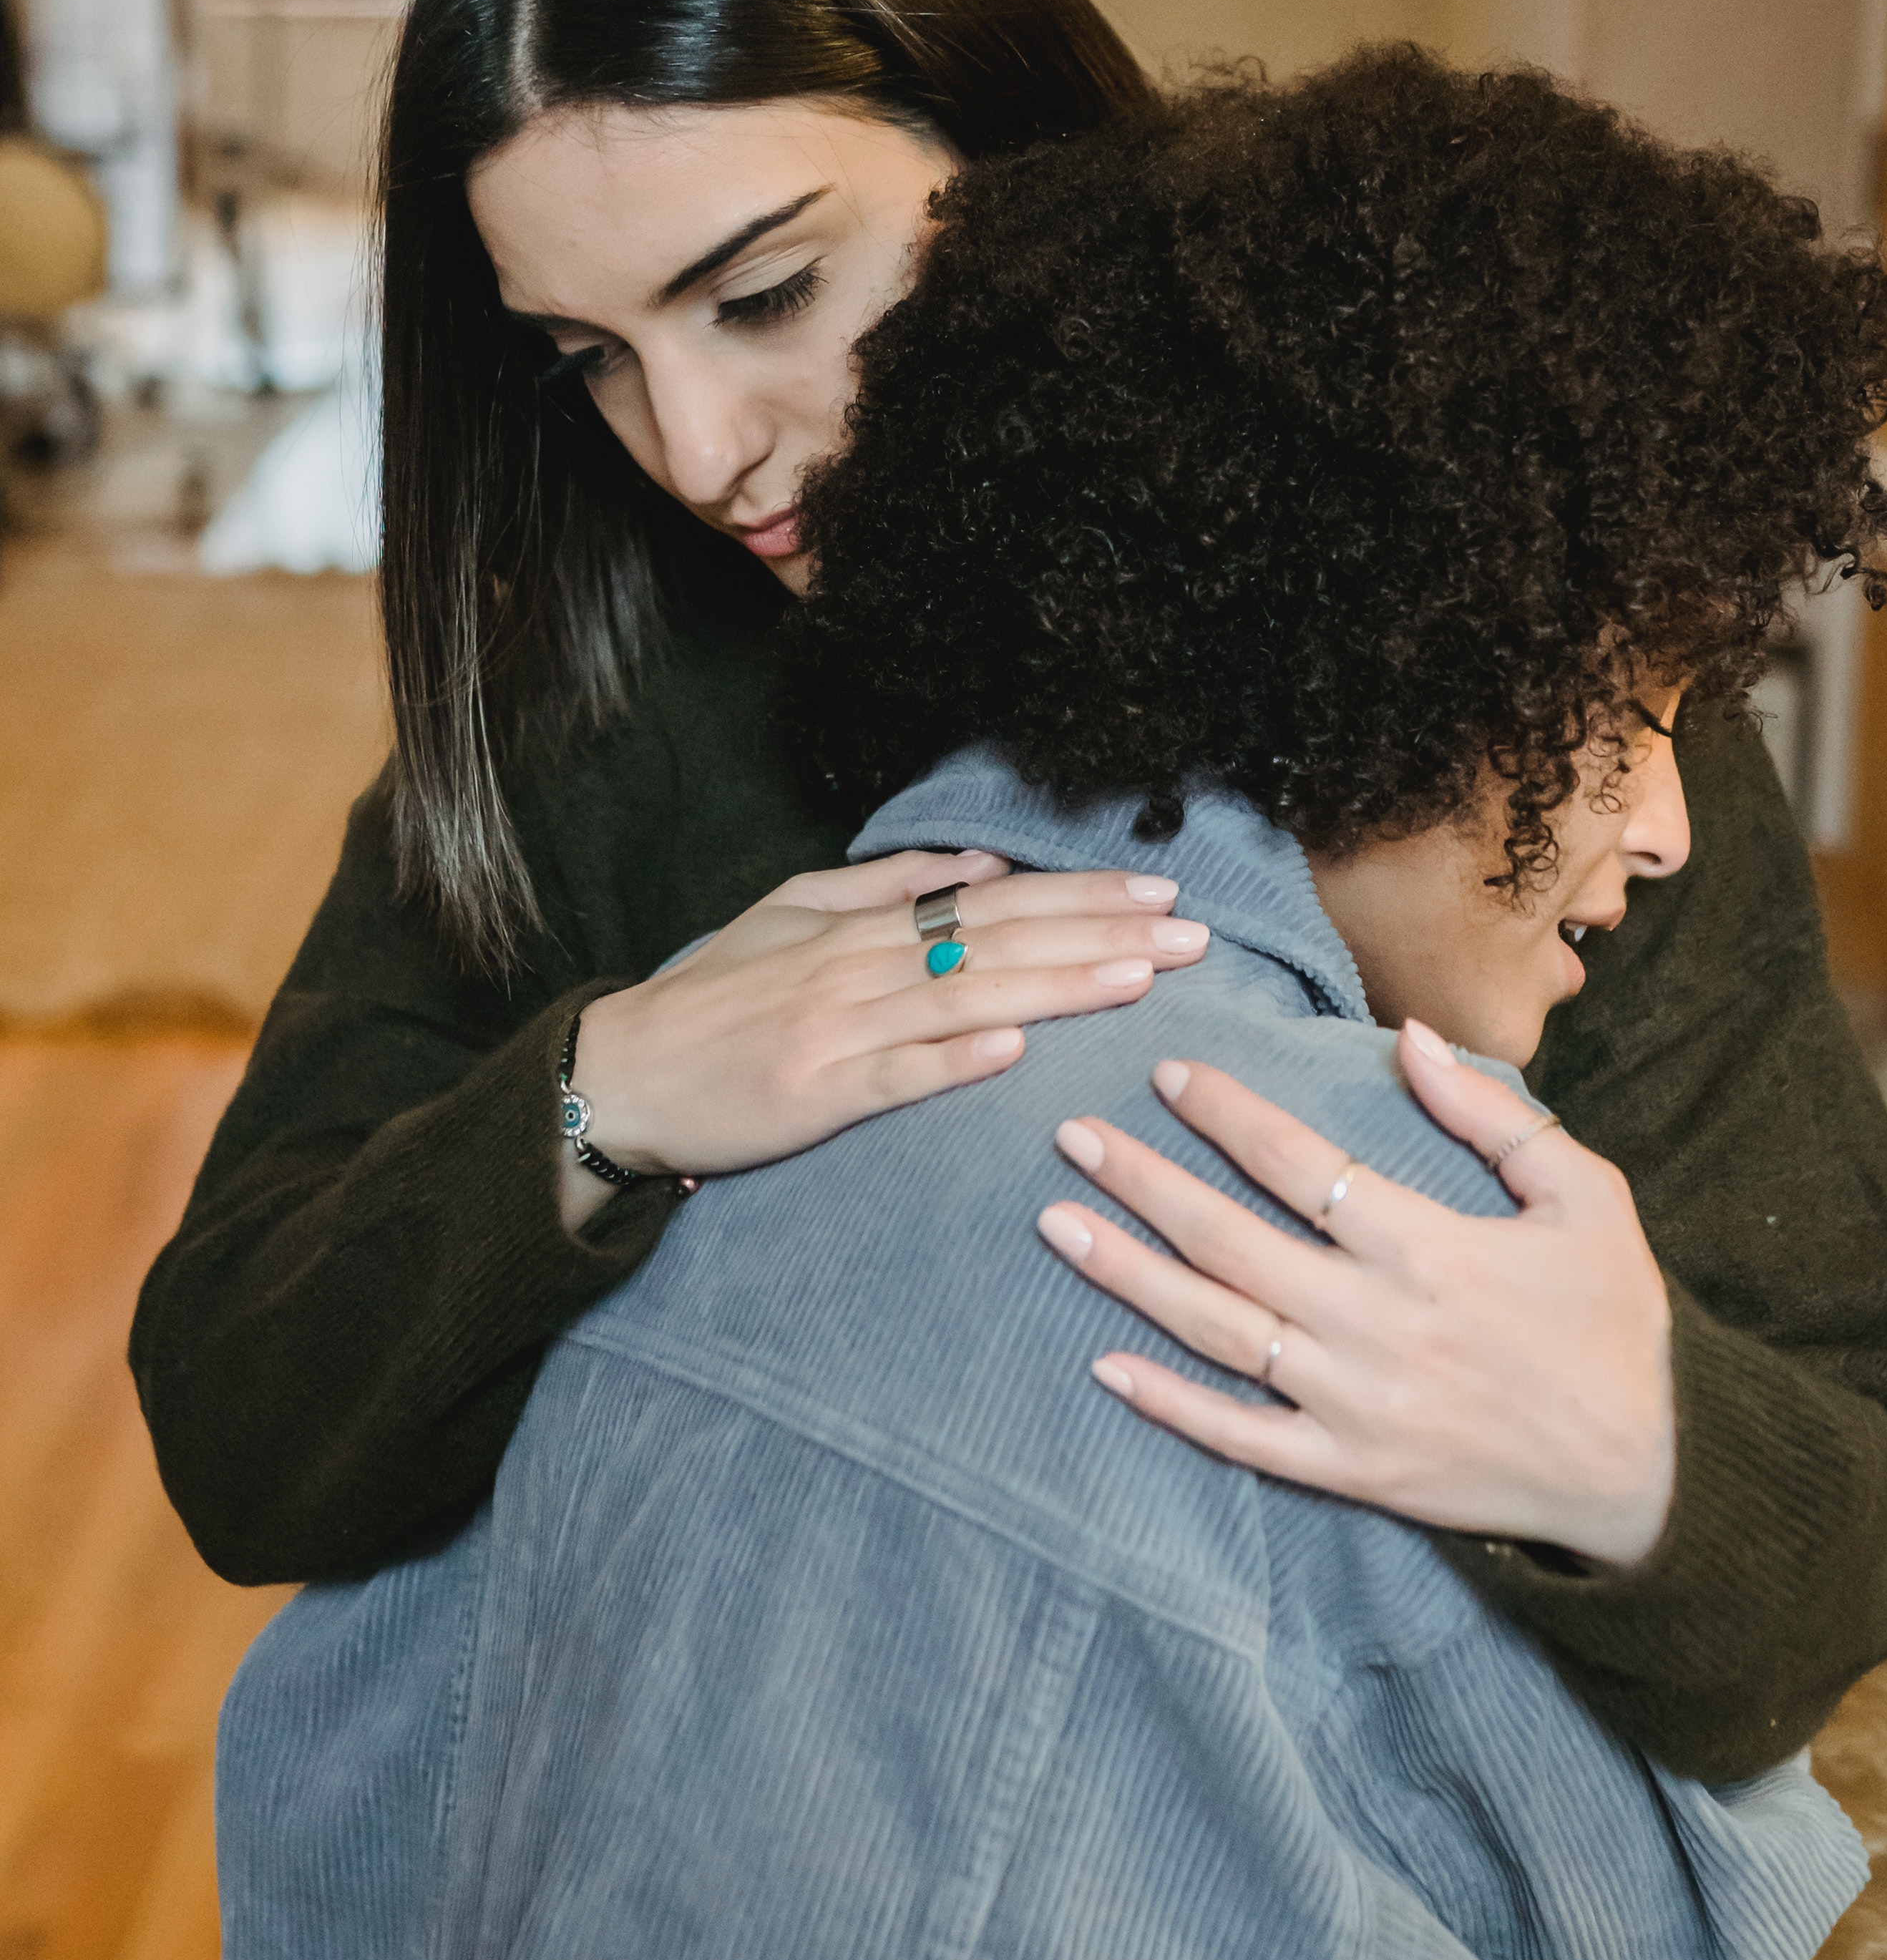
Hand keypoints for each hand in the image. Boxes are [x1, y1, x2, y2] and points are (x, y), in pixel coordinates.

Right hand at [560, 850, 1208, 1229]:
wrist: (621, 1073)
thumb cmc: (713, 1000)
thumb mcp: (790, 916)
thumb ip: (885, 890)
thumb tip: (982, 866)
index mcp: (864, 929)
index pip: (995, 905)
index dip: (1081, 897)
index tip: (1159, 891)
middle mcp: (862, 970)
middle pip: (1001, 944)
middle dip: (1102, 935)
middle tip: (1191, 933)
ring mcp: (841, 1031)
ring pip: (966, 1000)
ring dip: (1056, 987)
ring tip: (1136, 977)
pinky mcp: (815, 1093)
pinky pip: (894, 1077)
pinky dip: (953, 1062)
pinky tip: (1014, 1054)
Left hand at [1034, 1019, 1675, 1565]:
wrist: (1648, 1474)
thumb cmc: (1617, 1324)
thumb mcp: (1585, 1197)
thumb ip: (1492, 1115)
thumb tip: (1405, 1036)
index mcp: (1428, 1247)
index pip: (1299, 1163)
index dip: (1226, 1115)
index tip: (1167, 1075)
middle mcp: (1376, 1324)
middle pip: (1231, 1241)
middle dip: (1143, 1181)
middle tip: (1071, 1134)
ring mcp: (1355, 1405)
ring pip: (1217, 1331)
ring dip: (1130, 1274)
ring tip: (1058, 1223)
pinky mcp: (1351, 1473)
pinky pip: (1240, 1437)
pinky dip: (1170, 1404)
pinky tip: (1106, 1365)